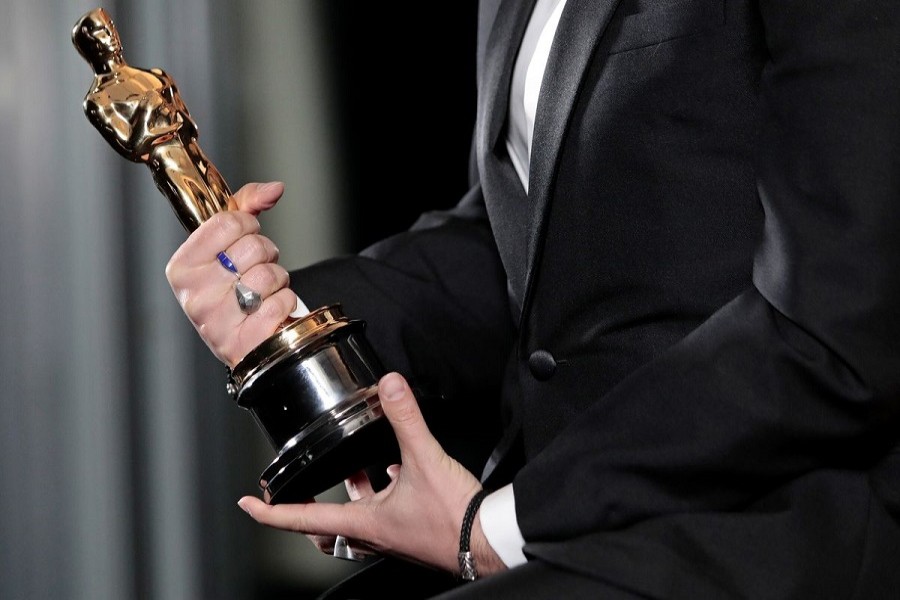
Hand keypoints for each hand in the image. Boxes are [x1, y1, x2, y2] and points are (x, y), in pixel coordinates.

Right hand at [166, 181, 298, 366]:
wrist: (242, 343)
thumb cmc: (233, 292)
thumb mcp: (228, 248)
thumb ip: (246, 209)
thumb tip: (274, 189)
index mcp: (182, 267)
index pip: (228, 223)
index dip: (249, 226)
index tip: (246, 238)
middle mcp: (193, 295)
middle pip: (253, 247)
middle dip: (266, 255)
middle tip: (256, 269)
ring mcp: (216, 322)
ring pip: (269, 274)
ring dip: (277, 280)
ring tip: (263, 291)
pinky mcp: (242, 342)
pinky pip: (280, 303)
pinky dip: (285, 302)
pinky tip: (270, 310)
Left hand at [237, 373, 506, 575]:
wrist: (487, 541)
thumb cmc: (454, 518)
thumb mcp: (425, 459)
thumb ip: (405, 419)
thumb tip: (390, 386)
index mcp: (364, 522)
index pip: (302, 519)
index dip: (270, 511)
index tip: (250, 503)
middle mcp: (374, 534)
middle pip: (327, 525)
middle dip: (310, 507)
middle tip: (300, 489)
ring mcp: (393, 535)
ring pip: (358, 518)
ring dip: (352, 493)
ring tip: (354, 467)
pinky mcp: (413, 530)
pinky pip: (387, 512)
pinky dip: (384, 491)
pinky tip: (398, 471)